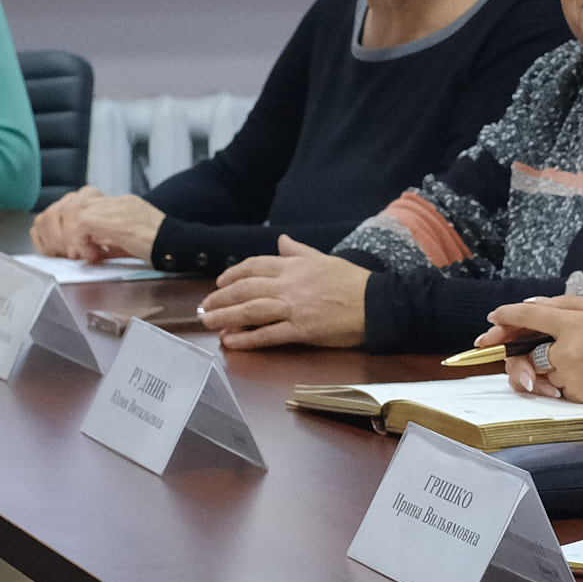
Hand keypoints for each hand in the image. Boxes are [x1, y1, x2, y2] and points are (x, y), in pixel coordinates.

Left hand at [35, 191, 163, 261]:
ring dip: (64, 239)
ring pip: (65, 212)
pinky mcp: (111, 217)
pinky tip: (92, 256)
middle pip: (62, 205)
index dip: (56, 226)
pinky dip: (79, 243)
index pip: (70, 203)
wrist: (179, 244)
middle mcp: (108, 200)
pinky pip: (78, 224)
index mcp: (110, 203)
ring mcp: (110, 206)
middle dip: (53, 233)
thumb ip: (99, 239)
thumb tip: (75, 248)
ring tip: (77, 255)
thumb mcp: (122, 241)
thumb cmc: (157, 247)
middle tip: (62, 254)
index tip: (57, 247)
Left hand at [200, 238, 372, 348]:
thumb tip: (282, 239)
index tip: (219, 282)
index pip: (254, 266)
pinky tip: (231, 342)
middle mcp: (289, 285)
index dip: (232, 275)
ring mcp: (294, 308)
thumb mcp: (324, 259)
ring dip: (226, 317)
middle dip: (221, 298)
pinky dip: (247, 339)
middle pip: (245, 289)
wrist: (377, 303)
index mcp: (295, 266)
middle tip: (204, 307)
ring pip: (251, 311)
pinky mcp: (301, 330)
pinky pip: (268, 335)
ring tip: (208, 323)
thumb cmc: (354, 282)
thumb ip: (299, 251)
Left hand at [487, 297, 582, 406]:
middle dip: (511, 351)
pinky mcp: (576, 396)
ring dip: (535, 368)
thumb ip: (564, 305)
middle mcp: (566, 353)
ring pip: (537, 373)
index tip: (493, 318)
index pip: (528, 317)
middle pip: (523, 352)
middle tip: (505, 348)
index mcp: (573, 326)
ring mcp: (569, 376)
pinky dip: (555, 382)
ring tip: (549, 363)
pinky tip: (572, 376)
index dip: (506, 316)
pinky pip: (553, 388)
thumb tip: (532, 305)